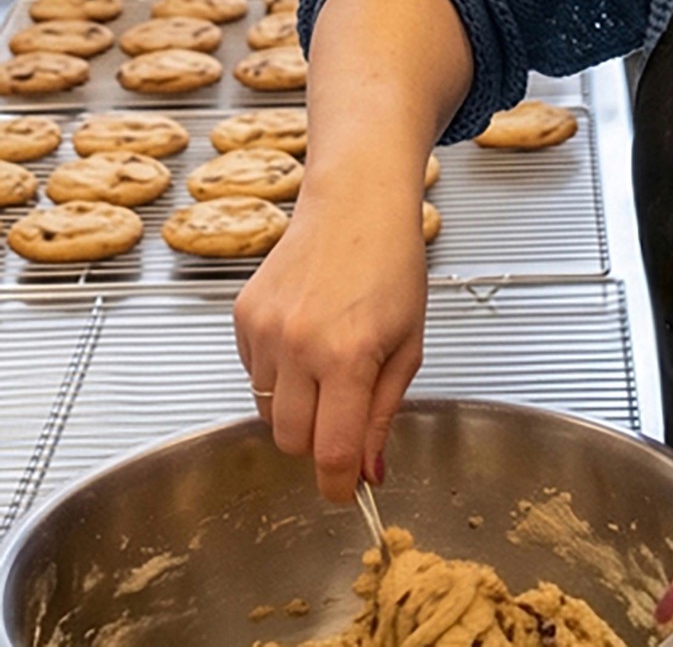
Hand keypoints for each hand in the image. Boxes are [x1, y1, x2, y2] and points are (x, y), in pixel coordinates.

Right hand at [233, 179, 426, 503]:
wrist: (356, 201)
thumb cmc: (392, 263)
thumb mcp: (408, 342)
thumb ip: (383, 412)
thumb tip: (368, 473)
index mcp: (348, 355)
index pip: (331, 452)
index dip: (338, 485)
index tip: (346, 492)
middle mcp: (299, 345)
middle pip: (291, 440)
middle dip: (317, 442)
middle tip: (343, 413)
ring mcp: (264, 330)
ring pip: (267, 410)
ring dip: (295, 404)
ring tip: (328, 358)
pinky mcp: (243, 316)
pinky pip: (252, 372)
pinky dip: (276, 371)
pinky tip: (304, 335)